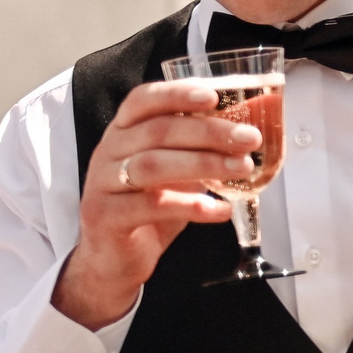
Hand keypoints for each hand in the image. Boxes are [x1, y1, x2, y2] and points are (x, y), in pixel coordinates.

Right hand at [52, 81, 251, 329]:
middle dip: (208, 132)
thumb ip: (201, 151)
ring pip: (152, 165)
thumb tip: (250, 131)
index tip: (214, 96)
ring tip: (243, 168)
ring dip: (203, 164)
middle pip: (156, 132)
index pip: (142, 101)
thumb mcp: (176, 173)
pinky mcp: (105, 217)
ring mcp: (102, 184)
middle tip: (249, 139)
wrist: (114, 258)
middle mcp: (108, 152)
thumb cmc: (149, 207)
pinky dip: (190, 206)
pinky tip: (219, 209)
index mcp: (124, 132)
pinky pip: (150, 206)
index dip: (176, 94)